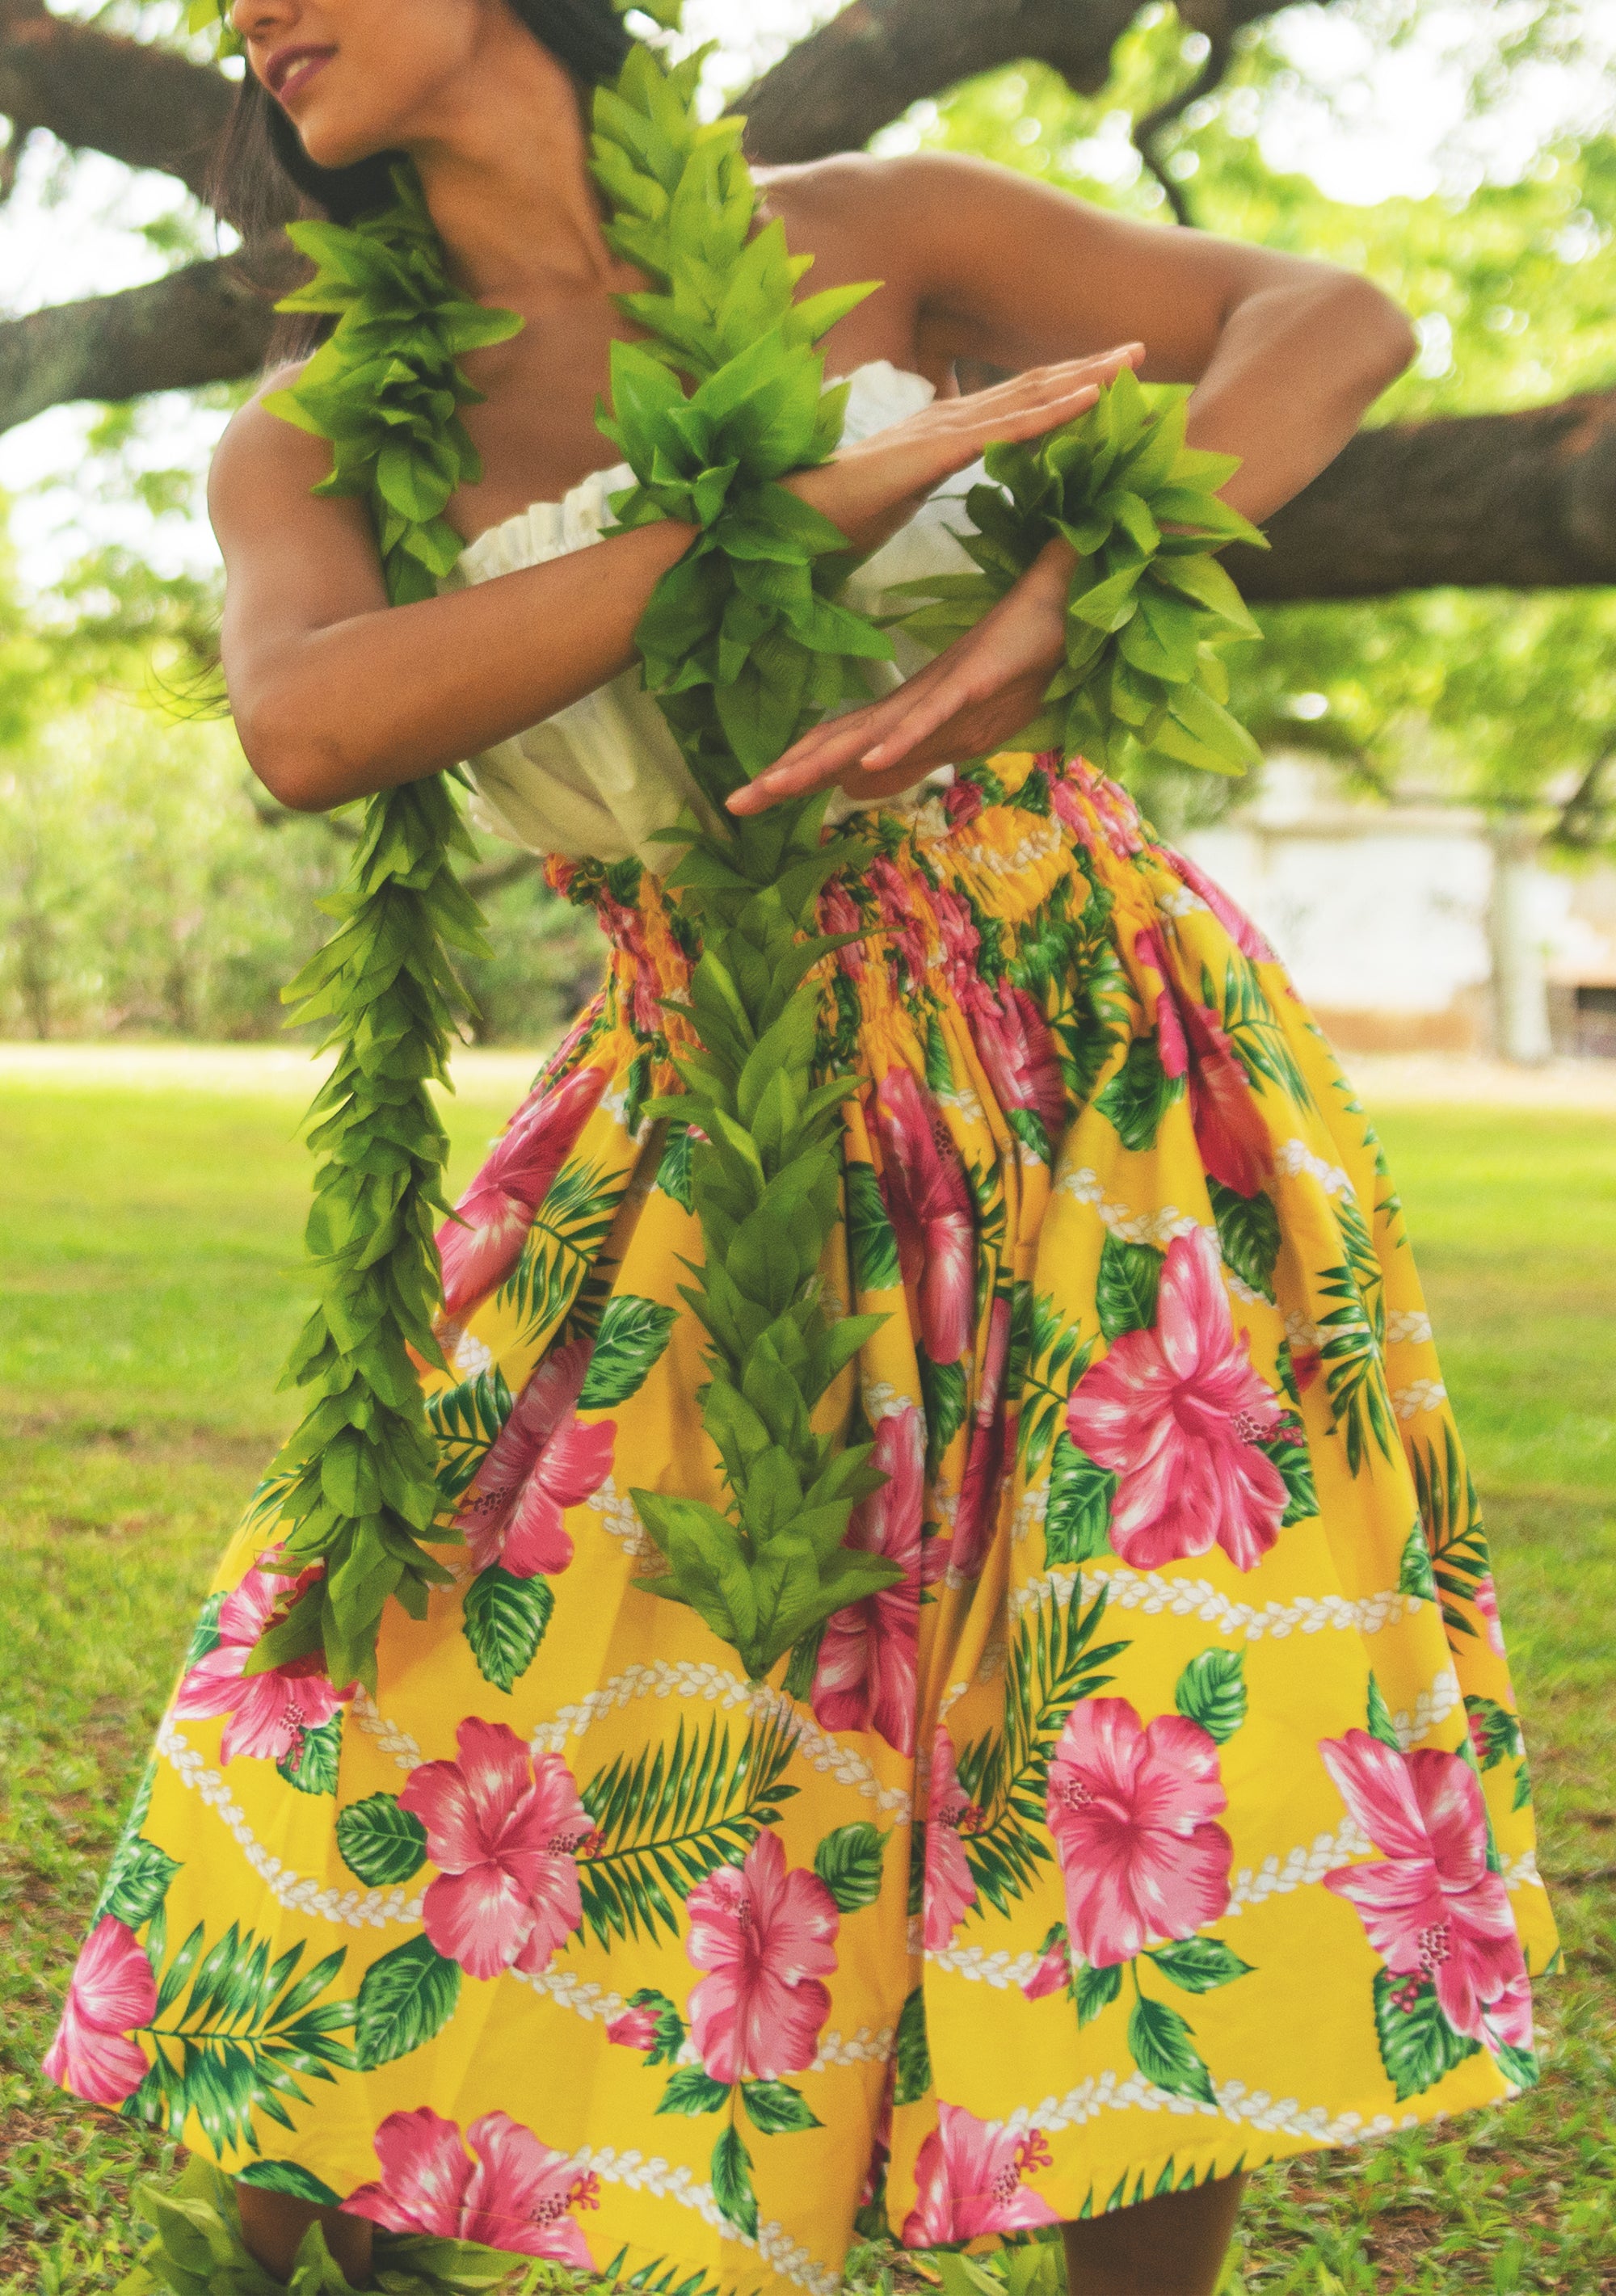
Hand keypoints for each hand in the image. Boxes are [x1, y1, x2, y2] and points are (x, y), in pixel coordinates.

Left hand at [726, 540, 1074, 816]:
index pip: (839, 747)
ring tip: (775, 785)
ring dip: (823, 761)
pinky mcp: (971, 682)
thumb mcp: (960, 725)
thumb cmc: (1015, 657)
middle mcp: (910, 706)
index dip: (795, 773)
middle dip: (787, 775)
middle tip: (734, 804)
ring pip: (870, 733)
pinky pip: (930, 716)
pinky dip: (900, 739)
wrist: (1062, 603)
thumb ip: (912, 754)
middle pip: (838, 744)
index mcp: (904, 715)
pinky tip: (868, 761)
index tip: (748, 798)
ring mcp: (939, 694)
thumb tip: (860, 782)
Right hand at [786, 345, 1142, 558]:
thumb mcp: (896, 497)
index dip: (1060, 385)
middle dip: (1087, 366)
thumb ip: (924, 483)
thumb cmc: (833, 517)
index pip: (1011, 402)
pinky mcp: (940, 450)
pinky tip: (1094, 397)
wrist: (792, 519)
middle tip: (1138, 346)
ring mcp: (945, 428)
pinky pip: (1010, 427)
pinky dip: (1056, 409)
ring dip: (1086, 376)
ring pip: (1030, 396)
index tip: (1105, 376)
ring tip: (1132, 359)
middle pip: (1031, 386)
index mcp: (941, 430)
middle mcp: (949, 417)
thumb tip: (935, 486)